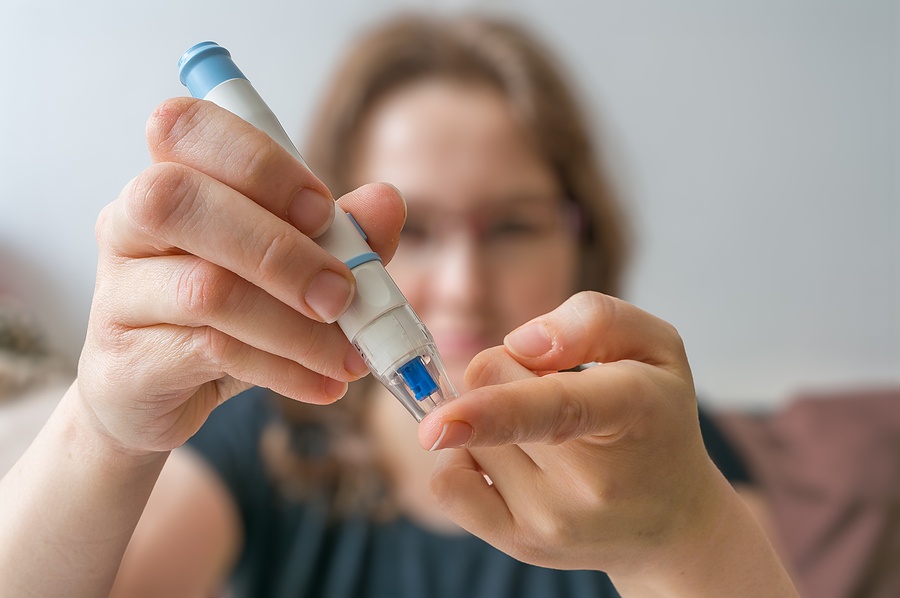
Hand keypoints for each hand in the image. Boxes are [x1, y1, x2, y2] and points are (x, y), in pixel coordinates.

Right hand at [78, 97, 405, 455]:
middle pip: (177, 199)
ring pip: (205, 289)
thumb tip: (387, 202)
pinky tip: (322, 383)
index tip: (322, 211)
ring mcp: (115, 293)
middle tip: (343, 295)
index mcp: (170, 178)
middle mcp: (127, 223)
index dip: (257, 161)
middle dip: (279, 248)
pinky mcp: (123, 360)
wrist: (161, 396)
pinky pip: (209, 352)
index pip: (184, 127)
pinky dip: (282, 370)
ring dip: (296, 327)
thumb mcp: (293, 268)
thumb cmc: (229, 315)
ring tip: (349, 356)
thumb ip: (342, 234)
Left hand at [419, 291, 726, 576]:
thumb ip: (594, 320)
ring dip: (489, 417)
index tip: (438, 423)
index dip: (491, 411)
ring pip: (464, 430)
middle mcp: (590, 478)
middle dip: (509, 371)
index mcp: (632, 411)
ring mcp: (551, 518)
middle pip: (488, 384)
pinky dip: (460, 459)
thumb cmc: (657, 420)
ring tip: (544, 434)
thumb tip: (520, 343)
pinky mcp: (520, 542)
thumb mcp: (655, 346)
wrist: (675, 521)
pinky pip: (450, 486)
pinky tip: (504, 457)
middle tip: (554, 391)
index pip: (555, 408)